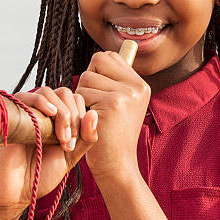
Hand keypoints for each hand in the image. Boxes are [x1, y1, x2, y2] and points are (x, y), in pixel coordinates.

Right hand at [0, 87, 98, 219]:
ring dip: (61, 113)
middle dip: (73, 116)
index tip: (74, 143)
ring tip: (60, 138)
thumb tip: (94, 114)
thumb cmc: (41, 174)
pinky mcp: (11, 113)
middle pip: (65, 93)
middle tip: (67, 142)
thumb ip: (86, 137)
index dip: (81, 117)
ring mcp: (26, 110)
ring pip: (49, 92)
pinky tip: (50, 115)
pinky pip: (27, 96)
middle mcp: (42, 111)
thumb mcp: (71, 156)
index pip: (76, 100)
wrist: (15, 190)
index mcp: (57, 118)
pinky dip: (42, 102)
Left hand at [75, 51, 150, 179]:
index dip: (96, 72)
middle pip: (97, 61)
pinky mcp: (112, 104)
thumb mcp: (123, 105)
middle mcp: (137, 86)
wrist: (117, 165)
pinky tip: (89, 122)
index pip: (109, 56)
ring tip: (93, 116)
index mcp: (140, 84)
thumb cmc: (112, 136)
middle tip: (94, 104)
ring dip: (82, 96)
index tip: (99, 94)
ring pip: (86, 77)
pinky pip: (82, 93)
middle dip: (88, 80)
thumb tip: (108, 54)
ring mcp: (126, 94)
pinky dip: (79, 108)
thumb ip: (116, 81)